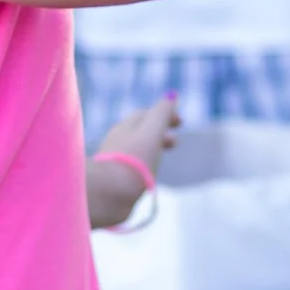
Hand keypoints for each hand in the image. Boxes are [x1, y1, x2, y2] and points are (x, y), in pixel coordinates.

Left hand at [89, 95, 178, 228]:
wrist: (109, 193)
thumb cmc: (134, 159)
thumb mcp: (152, 131)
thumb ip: (162, 113)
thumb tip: (172, 96)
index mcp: (126, 126)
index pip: (146, 114)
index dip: (165, 115)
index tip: (181, 122)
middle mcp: (117, 141)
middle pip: (140, 132)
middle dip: (159, 133)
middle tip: (174, 142)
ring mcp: (115, 161)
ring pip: (136, 150)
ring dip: (152, 150)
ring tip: (162, 159)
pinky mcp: (115, 180)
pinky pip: (132, 168)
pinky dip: (144, 166)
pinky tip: (148, 177)